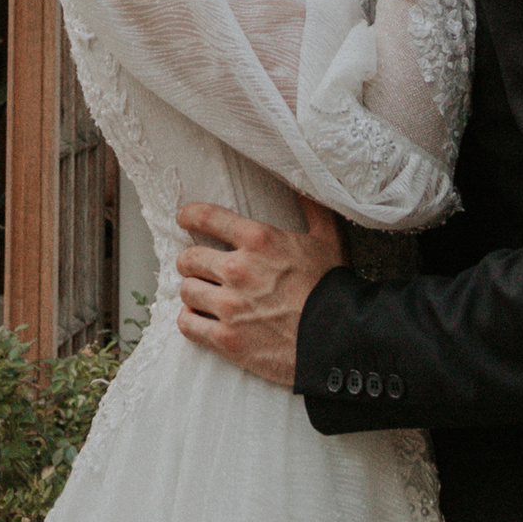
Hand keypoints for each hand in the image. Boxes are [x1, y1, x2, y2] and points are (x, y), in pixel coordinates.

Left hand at [174, 198, 344, 385]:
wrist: (338, 340)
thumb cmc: (332, 287)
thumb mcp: (327, 238)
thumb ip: (311, 208)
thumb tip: (302, 182)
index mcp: (259, 240)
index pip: (206, 217)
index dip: (189, 216)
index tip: (184, 218)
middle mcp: (238, 269)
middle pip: (189, 258)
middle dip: (192, 261)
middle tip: (199, 268)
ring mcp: (230, 306)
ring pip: (186, 290)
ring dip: (193, 291)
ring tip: (202, 295)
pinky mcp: (226, 339)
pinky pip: (188, 324)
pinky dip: (191, 320)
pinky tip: (200, 319)